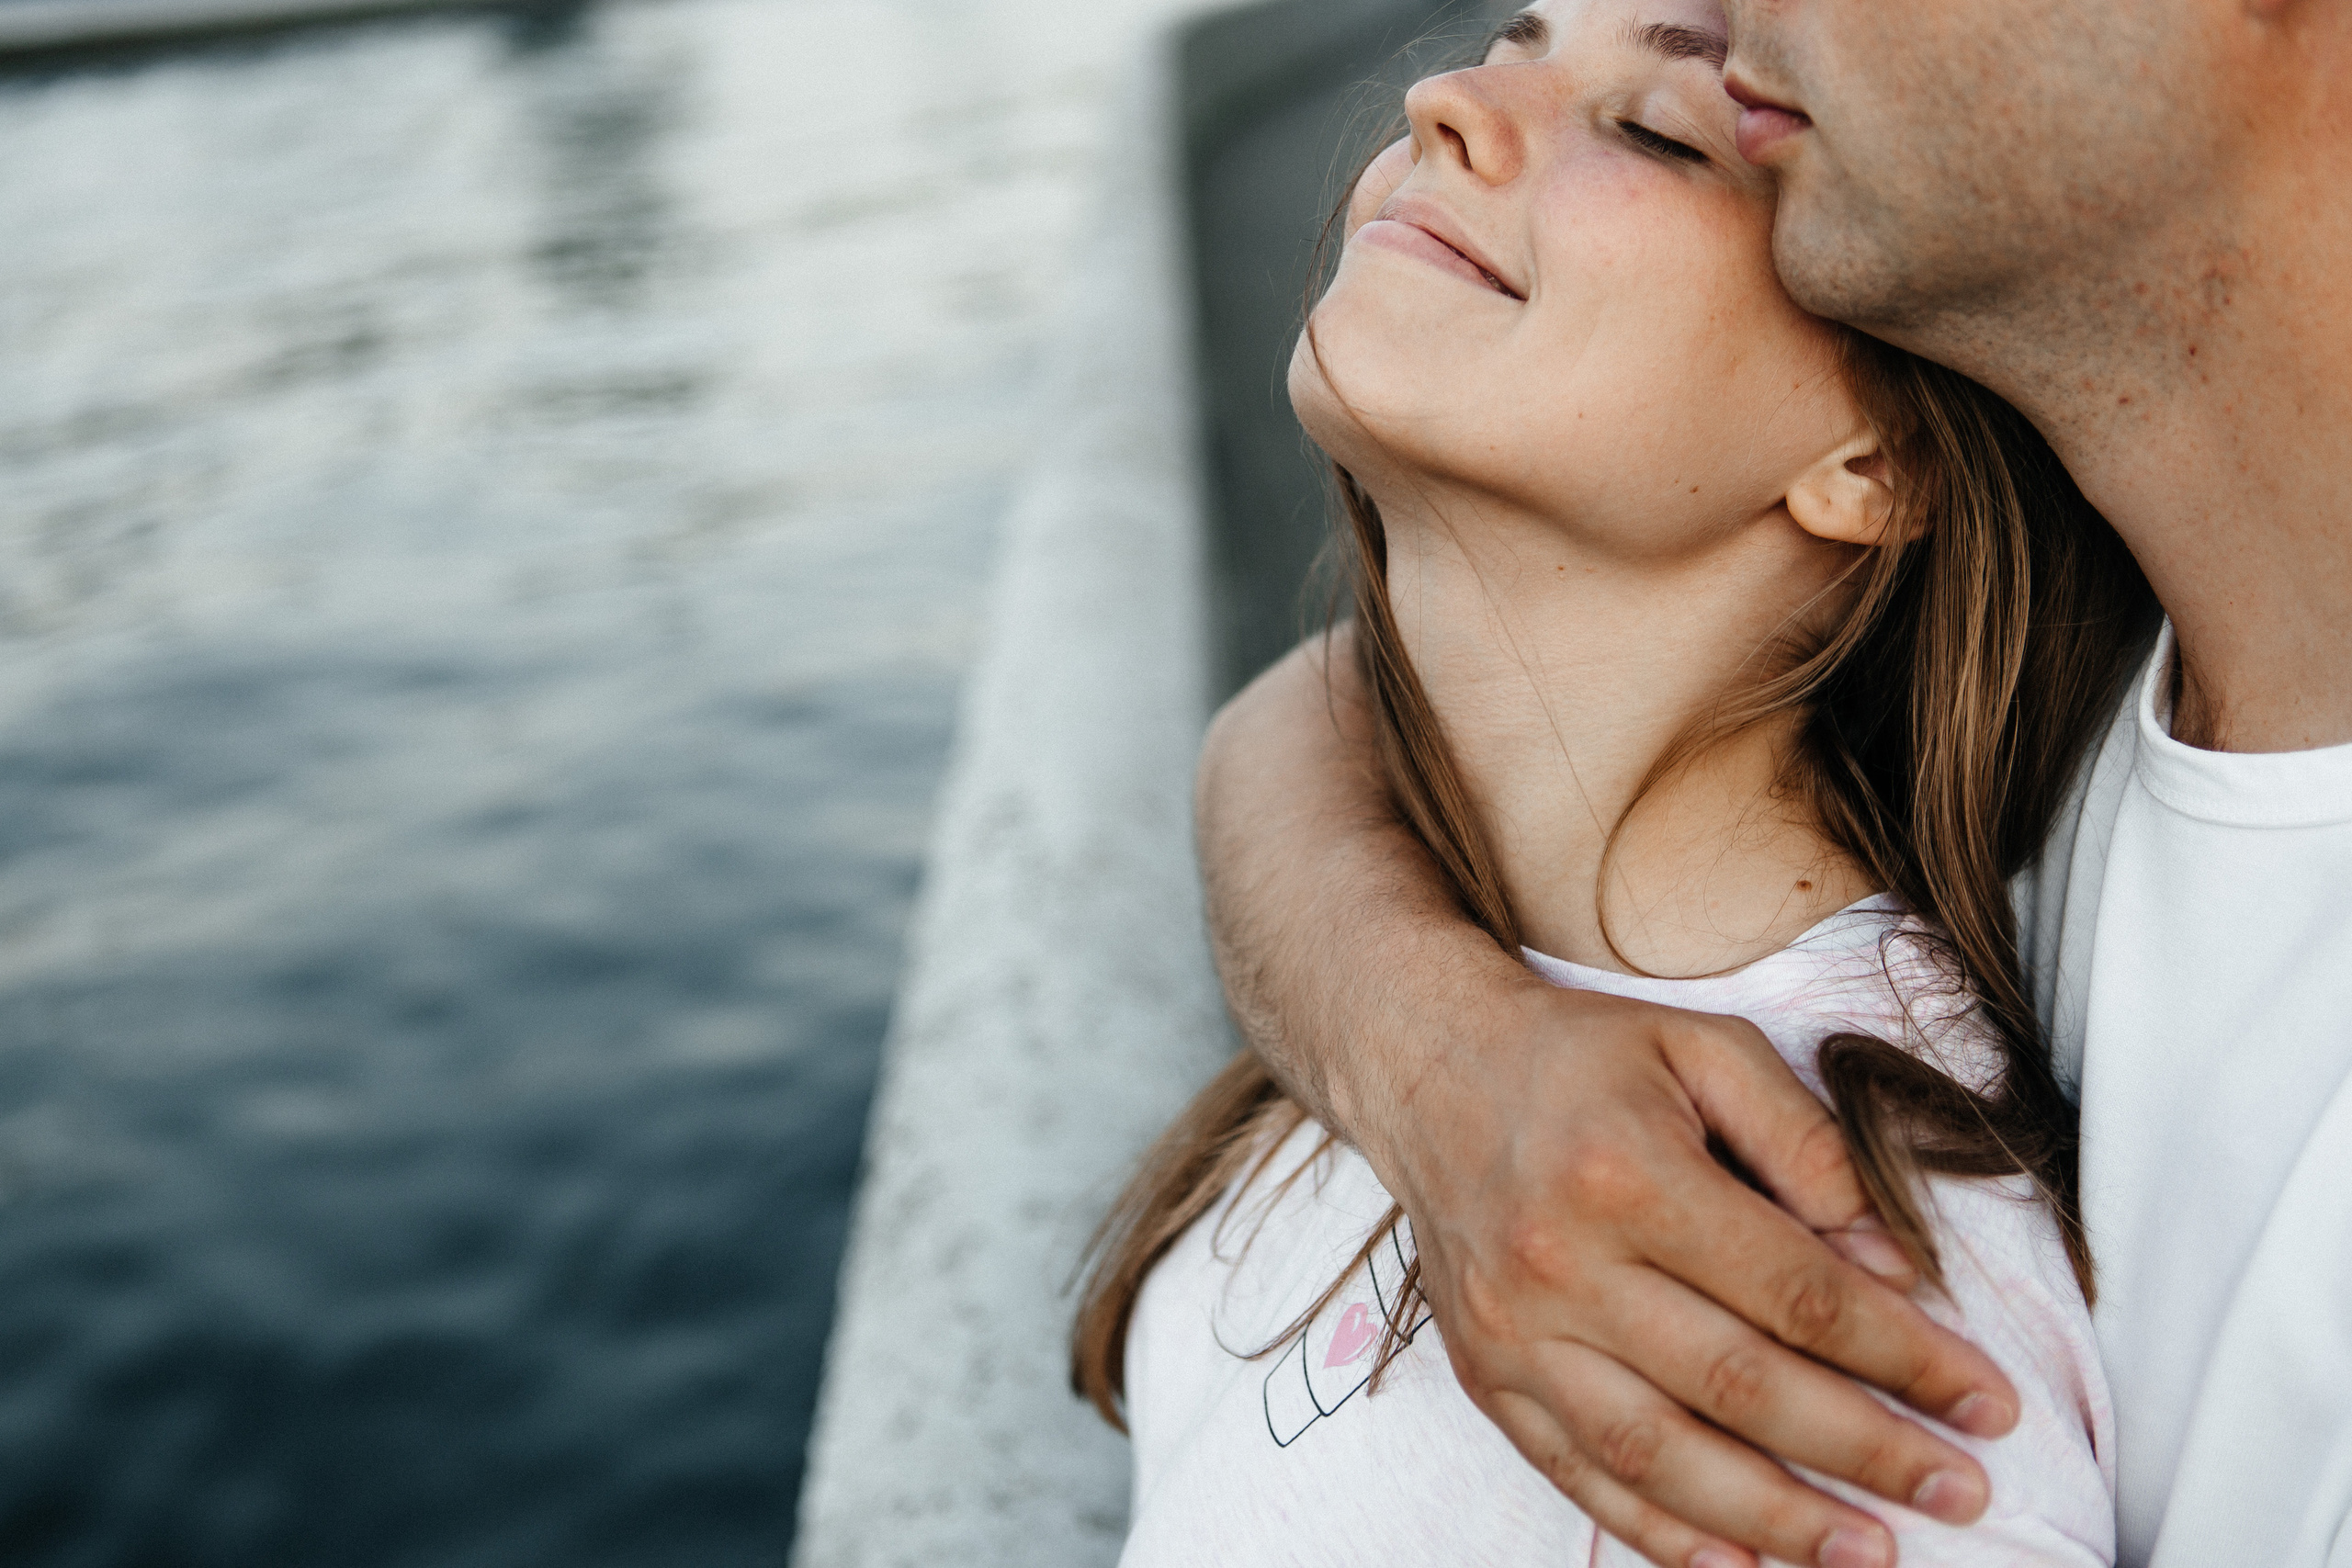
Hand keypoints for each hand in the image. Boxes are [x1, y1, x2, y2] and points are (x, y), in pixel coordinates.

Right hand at [1198, 634, 2018, 1567]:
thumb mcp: (1705, 1049)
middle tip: (1963, 1491)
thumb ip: (1806, 1143)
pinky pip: (1580, 1475)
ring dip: (1777, 1517)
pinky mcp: (1487, 1373)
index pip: (1797, 1293)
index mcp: (1631, 1173)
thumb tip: (1892, 1264)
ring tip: (1870, 1550)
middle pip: (1741, 1386)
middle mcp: (1564, 1263)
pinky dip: (1662, 1533)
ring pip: (1660, 1455)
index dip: (1906, 1358)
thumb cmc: (1583, 1057)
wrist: (1428, 1066)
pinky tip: (1741, 1559)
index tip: (1987, 1402)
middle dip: (1867, 1450)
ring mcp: (1516, 1331)